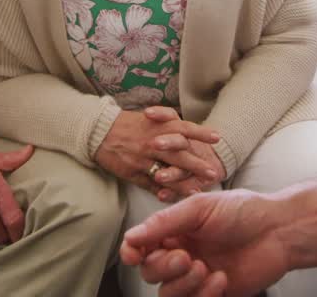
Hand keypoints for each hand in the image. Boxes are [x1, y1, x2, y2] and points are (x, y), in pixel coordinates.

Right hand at [96, 106, 221, 194]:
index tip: (217, 138)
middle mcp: (152, 141)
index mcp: (157, 126)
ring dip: (183, 182)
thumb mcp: (148, 119)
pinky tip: (172, 197)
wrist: (98, 131)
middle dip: (197, 164)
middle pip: (179, 152)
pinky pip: (150, 184)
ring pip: (166, 171)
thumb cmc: (126, 124)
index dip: (200, 133)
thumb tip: (188, 133)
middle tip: (213, 173)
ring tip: (197, 190)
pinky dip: (162, 191)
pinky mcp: (133, 172)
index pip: (184, 128)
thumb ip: (167, 124)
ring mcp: (143, 158)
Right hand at [120, 190, 288, 296]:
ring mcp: (197, 277)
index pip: (142, 247)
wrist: (279, 231)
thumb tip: (131, 236)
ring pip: (169, 293)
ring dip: (183, 284)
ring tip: (206, 268)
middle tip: (187, 257)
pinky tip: (221, 279)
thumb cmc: (243, 211)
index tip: (133, 254)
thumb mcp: (201, 208)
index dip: (132, 252)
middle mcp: (181, 255)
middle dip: (164, 268)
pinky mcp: (214, 294)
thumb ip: (165, 222)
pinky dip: (204, 295)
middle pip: (151, 272)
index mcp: (175, 231)